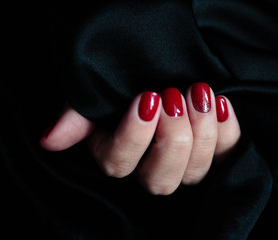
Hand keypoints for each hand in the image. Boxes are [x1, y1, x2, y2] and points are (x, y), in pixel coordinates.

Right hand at [40, 83, 239, 194]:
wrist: (163, 76)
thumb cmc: (125, 89)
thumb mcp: (97, 97)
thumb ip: (76, 117)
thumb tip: (49, 138)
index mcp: (120, 157)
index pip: (120, 165)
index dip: (134, 136)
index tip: (146, 98)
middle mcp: (152, 169)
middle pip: (160, 180)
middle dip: (171, 138)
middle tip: (173, 97)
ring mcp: (185, 165)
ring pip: (194, 172)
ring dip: (200, 132)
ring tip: (199, 93)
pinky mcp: (215, 153)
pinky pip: (226, 154)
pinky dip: (227, 130)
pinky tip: (221, 103)